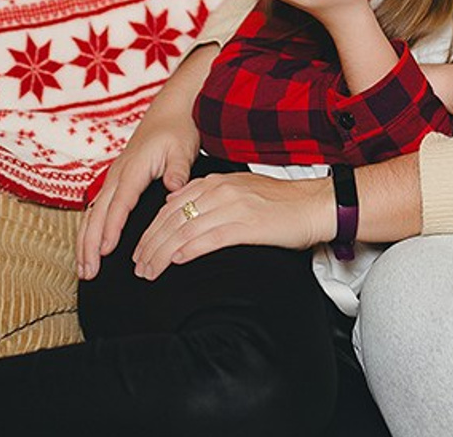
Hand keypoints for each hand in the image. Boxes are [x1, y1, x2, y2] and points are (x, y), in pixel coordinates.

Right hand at [76, 45, 213, 279]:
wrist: (172, 109)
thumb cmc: (178, 128)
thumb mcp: (182, 147)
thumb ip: (177, 170)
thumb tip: (173, 188)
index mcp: (134, 168)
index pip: (119, 203)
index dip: (111, 228)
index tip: (105, 251)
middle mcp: (118, 174)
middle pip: (98, 213)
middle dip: (90, 243)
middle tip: (88, 272)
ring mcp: (114, 176)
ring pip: (93, 213)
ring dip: (85, 241)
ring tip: (83, 269)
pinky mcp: (117, 179)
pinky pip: (98, 208)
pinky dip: (91, 229)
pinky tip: (90, 247)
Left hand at [131, 171, 335, 279]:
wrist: (313, 204)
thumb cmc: (280, 202)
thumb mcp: (239, 189)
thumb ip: (208, 195)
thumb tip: (177, 206)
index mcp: (217, 181)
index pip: (171, 206)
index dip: (151, 229)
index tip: (140, 249)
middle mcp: (221, 191)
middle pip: (172, 219)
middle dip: (150, 245)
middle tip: (138, 266)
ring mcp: (233, 207)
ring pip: (185, 231)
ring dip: (162, 254)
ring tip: (150, 272)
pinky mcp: (246, 225)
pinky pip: (209, 239)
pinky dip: (188, 251)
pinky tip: (176, 262)